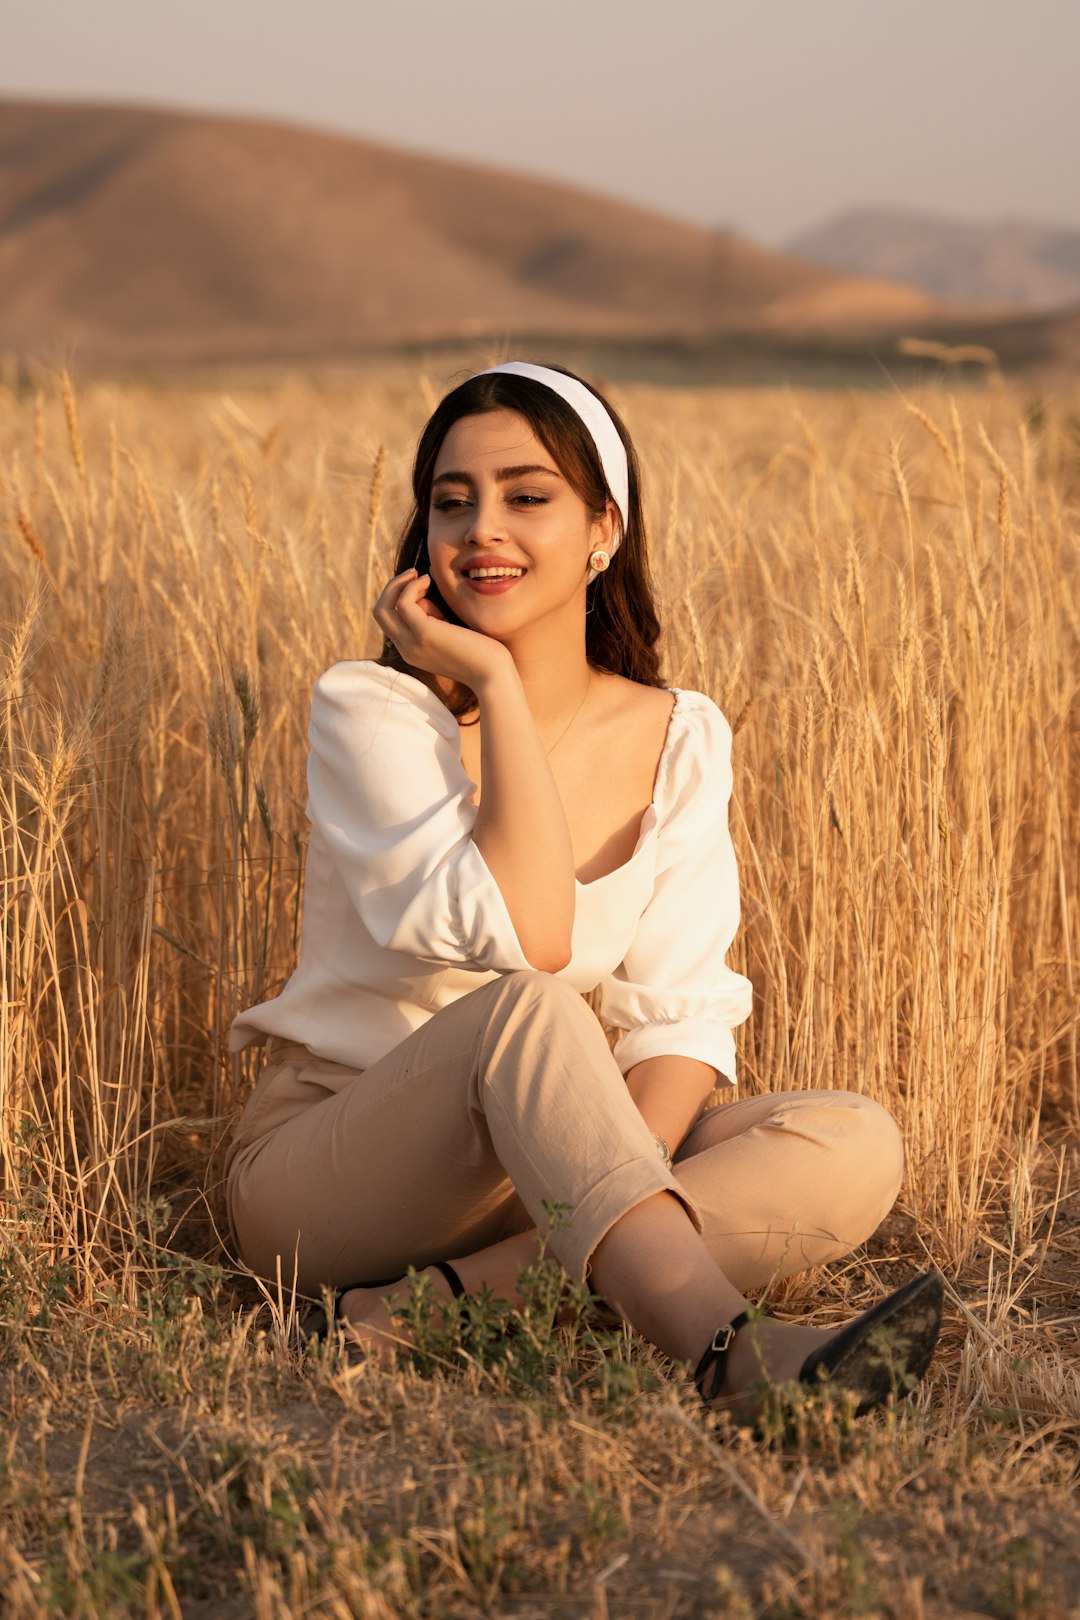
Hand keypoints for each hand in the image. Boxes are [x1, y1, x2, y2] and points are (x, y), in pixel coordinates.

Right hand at [373, 569, 511, 690]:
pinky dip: (412, 587)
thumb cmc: (481, 653)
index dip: (401, 599)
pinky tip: (429, 580)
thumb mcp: (449, 635)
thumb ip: (434, 621)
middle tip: (413, 575)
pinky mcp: (424, 634)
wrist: (493, 674)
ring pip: (383, 608)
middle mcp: (407, 650)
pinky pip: (403, 603)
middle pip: (379, 613)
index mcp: (411, 651)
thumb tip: (423, 597)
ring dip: (400, 584)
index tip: (424, 590)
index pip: (389, 620)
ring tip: (424, 577)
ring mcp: (413, 643)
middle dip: (392, 588)